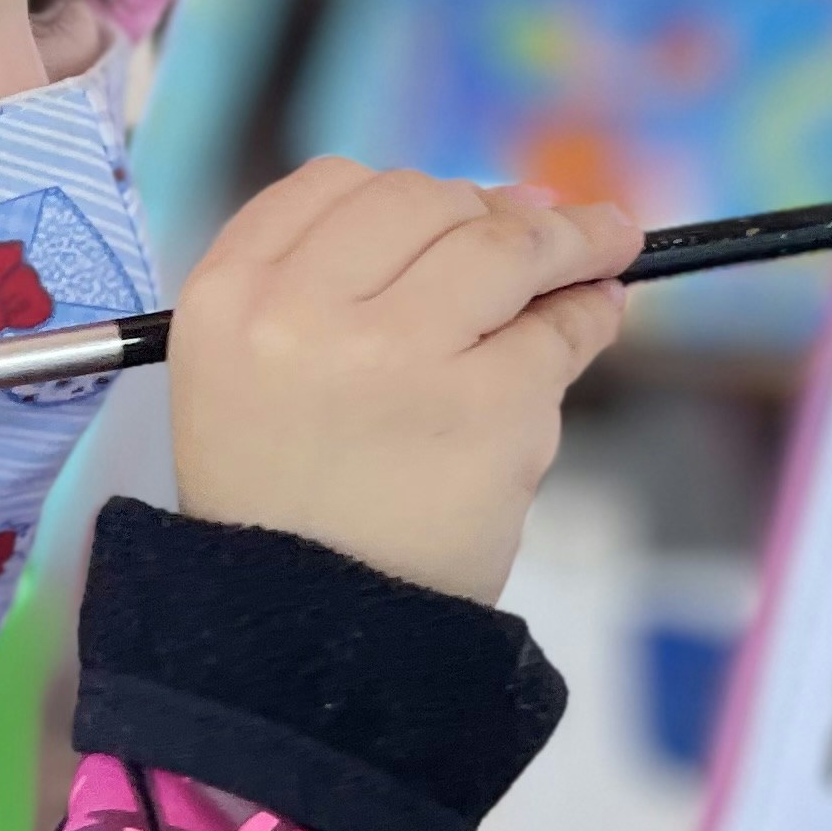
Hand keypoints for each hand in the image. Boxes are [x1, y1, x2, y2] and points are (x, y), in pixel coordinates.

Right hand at [170, 160, 635, 602]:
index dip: (407, 194)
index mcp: (227, 298)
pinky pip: (557, 328)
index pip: (331, 185)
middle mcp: (301, 314)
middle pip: (421, 200)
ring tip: (604, 247)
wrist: (308, 645)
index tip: (456, 212)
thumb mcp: (253, 375)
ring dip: (570, 239)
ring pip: (504, 246)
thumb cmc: (290, 505)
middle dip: (488, 213)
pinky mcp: (487, 406)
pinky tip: (596, 315)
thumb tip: (510, 200)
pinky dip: (589, 313)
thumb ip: (340, 280)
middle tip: (538, 236)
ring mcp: (398, 356)